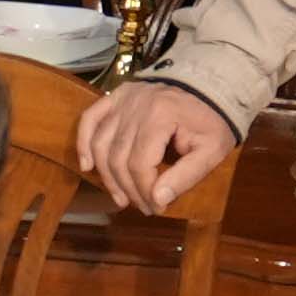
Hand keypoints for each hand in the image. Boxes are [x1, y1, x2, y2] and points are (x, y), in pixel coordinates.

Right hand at [77, 81, 239, 216]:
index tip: (156, 208)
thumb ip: (186, 176)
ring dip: (107, 176)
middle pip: (118, 158)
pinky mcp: (115, 96)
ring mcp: (122, 99)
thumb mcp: (211, 151)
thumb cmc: (212, 121)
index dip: (144, 191)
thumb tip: (157, 199)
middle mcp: (136, 105)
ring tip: (121, 197)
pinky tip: (88, 166)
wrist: (210, 87)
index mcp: (160, 116)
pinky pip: (90, 120)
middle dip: (128, 189)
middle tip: (143, 206)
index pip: (139, 164)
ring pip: (101, 144)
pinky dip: (84, 144)